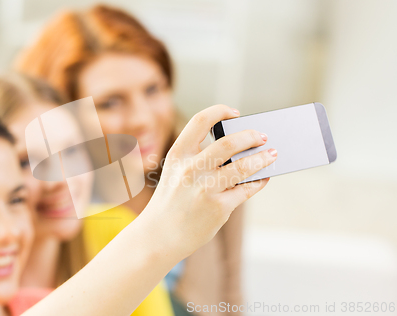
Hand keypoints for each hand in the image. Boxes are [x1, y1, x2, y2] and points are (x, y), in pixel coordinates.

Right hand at [139, 104, 276, 260]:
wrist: (159, 235)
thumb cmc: (172, 201)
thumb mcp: (176, 173)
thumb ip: (200, 159)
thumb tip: (240, 149)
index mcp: (178, 155)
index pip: (200, 121)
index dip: (220, 111)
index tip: (235, 113)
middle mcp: (191, 169)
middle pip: (229, 142)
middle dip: (251, 136)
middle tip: (262, 136)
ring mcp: (205, 189)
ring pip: (244, 166)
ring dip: (263, 158)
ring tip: (273, 154)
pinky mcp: (219, 207)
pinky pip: (247, 189)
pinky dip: (259, 181)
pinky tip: (263, 178)